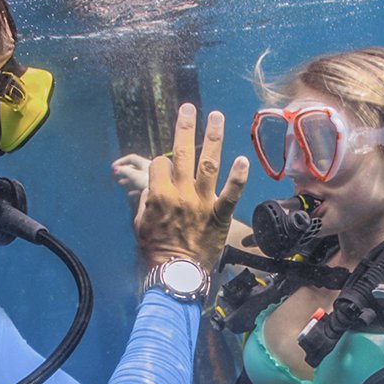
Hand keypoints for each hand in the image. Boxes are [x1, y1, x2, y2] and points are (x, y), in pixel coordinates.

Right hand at [111, 153, 151, 198]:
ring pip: (138, 177)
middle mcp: (149, 169)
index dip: (121, 161)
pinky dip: (135, 189)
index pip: (131, 158)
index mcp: (145, 163)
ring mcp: (152, 178)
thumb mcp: (134, 176)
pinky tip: (130, 194)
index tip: (113, 167)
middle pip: (135, 167)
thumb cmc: (149, 183)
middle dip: (124, 170)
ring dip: (128, 179)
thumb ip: (125, 171)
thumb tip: (116, 169)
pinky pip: (143, 187)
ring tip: (120, 182)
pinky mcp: (154, 187)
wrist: (163, 194)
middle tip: (116, 174)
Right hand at [134, 103, 248, 267]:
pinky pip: (230, 194)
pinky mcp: (219, 216)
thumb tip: (153, 187)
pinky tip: (243, 160)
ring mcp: (201, 203)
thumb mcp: (140, 223)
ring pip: (208, 163)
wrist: (175, 275)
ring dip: (212, 137)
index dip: (160, 164)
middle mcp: (180, 193)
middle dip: (185, 127)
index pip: (159, 164)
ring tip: (215, 117)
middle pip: (183, 153)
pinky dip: (237, 178)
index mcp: (158, 194)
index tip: (163, 169)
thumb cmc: (155, 251)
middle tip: (189, 108)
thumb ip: (146, 200)